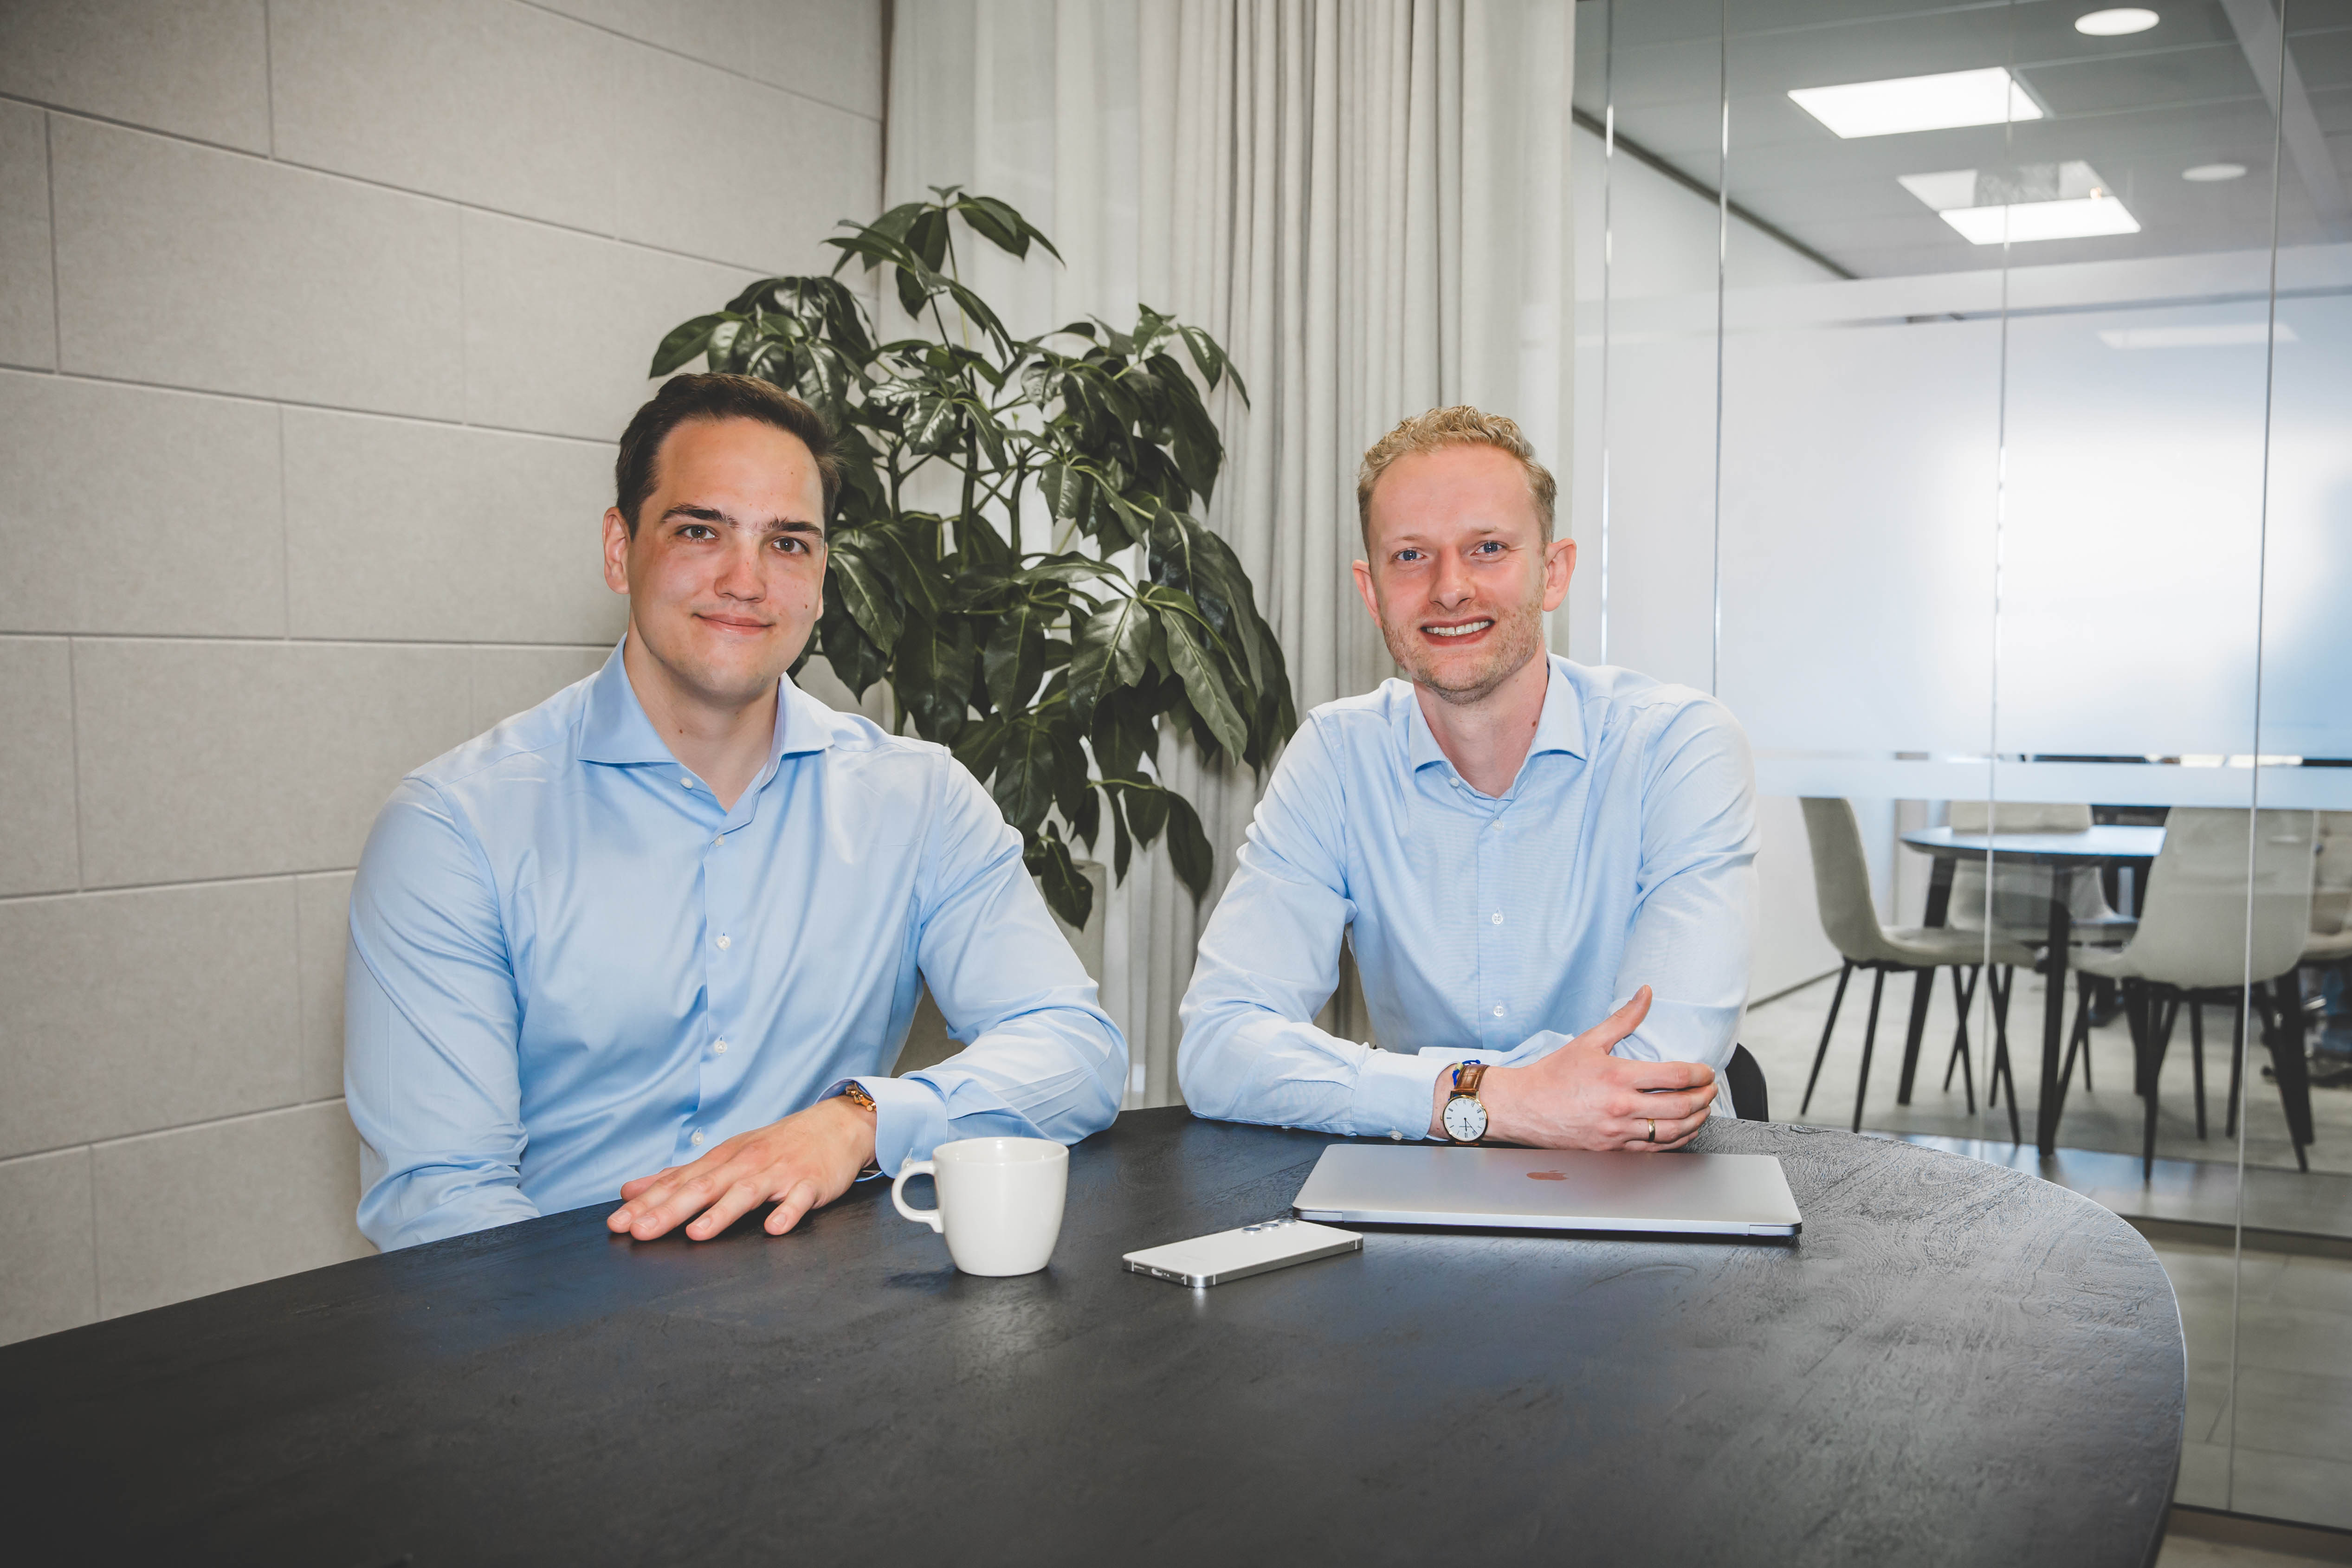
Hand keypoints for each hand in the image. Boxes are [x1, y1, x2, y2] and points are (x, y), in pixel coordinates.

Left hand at [607, 1094, 877, 1241]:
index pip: (678, 1182)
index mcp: (723, 1160)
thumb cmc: (776, 1146)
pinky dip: (787, 1213)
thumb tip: (629, 1191)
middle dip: (670, 1210)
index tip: (617, 1223)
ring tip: (697, 1233)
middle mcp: (746, 1164)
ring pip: (746, 1193)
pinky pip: (799, 1200)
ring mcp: (779, 1173)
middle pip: (704, 1187)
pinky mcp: (811, 1183)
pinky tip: (775, 1228)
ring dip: (721, 1213)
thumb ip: (679, 1176)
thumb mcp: (726, 1156)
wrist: (836, 1126)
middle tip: (640, 1231)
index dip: (646, 1203)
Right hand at [1427, 987, 1716, 1150]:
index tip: (1706, 1070)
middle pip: (1681, 1106)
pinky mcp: (1613, 1149)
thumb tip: (1646, 994)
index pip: (1676, 1077)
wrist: (1524, 1107)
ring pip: (1672, 1132)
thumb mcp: (1589, 1041)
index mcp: (1618, 1077)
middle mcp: (1621, 1107)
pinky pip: (1654, 1148)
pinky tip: (1683, 1130)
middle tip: (1710, 1089)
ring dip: (1696, 1120)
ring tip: (1702, 1109)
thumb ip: (1623, 1018)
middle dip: (1704, 1097)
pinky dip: (1676, 1140)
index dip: (1699, 1074)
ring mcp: (1617, 1132)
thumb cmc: (1553, 1075)